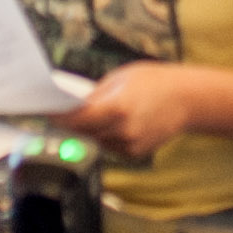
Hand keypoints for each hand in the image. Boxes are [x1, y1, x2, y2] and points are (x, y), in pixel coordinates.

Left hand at [59, 61, 202, 159]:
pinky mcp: (134, 154)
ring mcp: (129, 145)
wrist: (187, 99)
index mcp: (117, 108)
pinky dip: (105, 137)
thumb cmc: (155, 82)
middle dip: (71, 124)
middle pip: (82, 133)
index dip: (58, 117)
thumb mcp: (121, 78)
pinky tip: (115, 124)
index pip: (77, 119)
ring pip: (95, 141)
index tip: (45, 112)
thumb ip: (96, 95)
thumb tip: (71, 106)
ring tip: (93, 115)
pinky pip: (109, 147)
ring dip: (88, 131)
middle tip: (59, 114)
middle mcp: (122, 131)